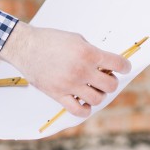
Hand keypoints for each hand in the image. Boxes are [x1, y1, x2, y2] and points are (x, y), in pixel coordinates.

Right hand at [0, 22, 130, 117]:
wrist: (25, 46)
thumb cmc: (49, 40)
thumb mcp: (75, 38)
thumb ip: (92, 51)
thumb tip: (106, 64)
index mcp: (87, 53)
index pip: (118, 64)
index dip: (124, 66)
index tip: (123, 67)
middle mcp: (81, 70)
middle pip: (111, 85)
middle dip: (111, 82)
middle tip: (105, 78)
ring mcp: (70, 84)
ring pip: (97, 99)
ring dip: (98, 94)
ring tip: (92, 88)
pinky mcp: (58, 94)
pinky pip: (79, 110)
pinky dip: (86, 109)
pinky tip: (84, 101)